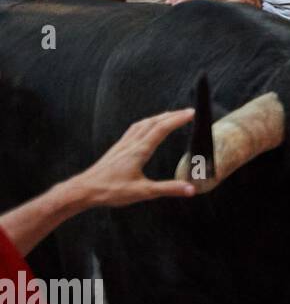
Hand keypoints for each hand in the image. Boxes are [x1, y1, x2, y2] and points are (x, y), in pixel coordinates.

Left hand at [64, 109, 196, 208]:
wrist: (84, 190)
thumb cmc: (110, 190)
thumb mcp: (143, 192)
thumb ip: (168, 189)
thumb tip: (191, 189)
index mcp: (139, 151)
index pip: (162, 129)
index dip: (177, 120)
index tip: (191, 113)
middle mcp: (131, 144)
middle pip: (153, 122)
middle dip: (171, 115)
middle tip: (186, 112)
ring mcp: (122, 145)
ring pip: (142, 124)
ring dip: (158, 117)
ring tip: (170, 115)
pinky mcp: (117, 149)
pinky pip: (133, 129)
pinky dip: (145, 123)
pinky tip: (145, 127)